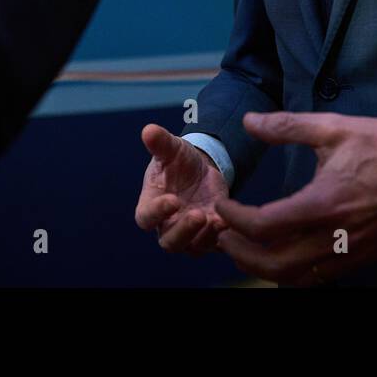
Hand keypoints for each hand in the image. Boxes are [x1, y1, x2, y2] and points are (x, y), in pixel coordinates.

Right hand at [134, 124, 227, 254]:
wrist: (201, 169)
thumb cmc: (178, 161)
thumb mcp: (172, 149)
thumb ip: (160, 143)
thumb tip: (148, 130)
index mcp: (151, 205)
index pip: (146, 217)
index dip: (157, 212)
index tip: (172, 200)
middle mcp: (167, 225)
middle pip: (169, 242)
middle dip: (183, 231)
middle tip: (198, 215)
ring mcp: (189, 234)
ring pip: (193, 247)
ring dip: (205, 236)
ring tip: (218, 220)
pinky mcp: (210, 235)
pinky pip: (215, 243)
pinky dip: (222, 236)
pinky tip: (230, 221)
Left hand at [214, 112, 376, 285]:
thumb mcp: (335, 127)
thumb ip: (287, 126)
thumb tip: (249, 121)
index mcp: (324, 203)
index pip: (264, 226)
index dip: (234, 218)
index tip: (223, 204)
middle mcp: (335, 236)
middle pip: (274, 265)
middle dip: (240, 253)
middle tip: (223, 234)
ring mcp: (350, 253)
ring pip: (295, 278)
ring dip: (263, 267)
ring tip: (245, 246)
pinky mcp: (361, 258)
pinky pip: (318, 278)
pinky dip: (292, 272)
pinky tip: (281, 252)